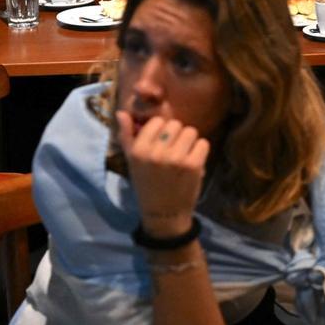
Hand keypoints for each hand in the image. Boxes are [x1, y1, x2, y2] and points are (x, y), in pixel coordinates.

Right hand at [116, 111, 209, 238]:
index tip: (161, 144)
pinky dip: (200, 151)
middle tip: (173, 151)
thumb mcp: (132, 161)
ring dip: (189, 142)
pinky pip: (203, 143)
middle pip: (176, 124)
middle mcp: (155, 152)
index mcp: (138, 150)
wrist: (164, 212)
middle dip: (177, 135)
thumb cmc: (147, 183)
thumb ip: (126, 136)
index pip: (157, 121)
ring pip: (191, 131)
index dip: (162, 131)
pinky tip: (193, 162)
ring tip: (183, 156)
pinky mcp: (193, 165)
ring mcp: (175, 158)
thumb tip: (121, 112)